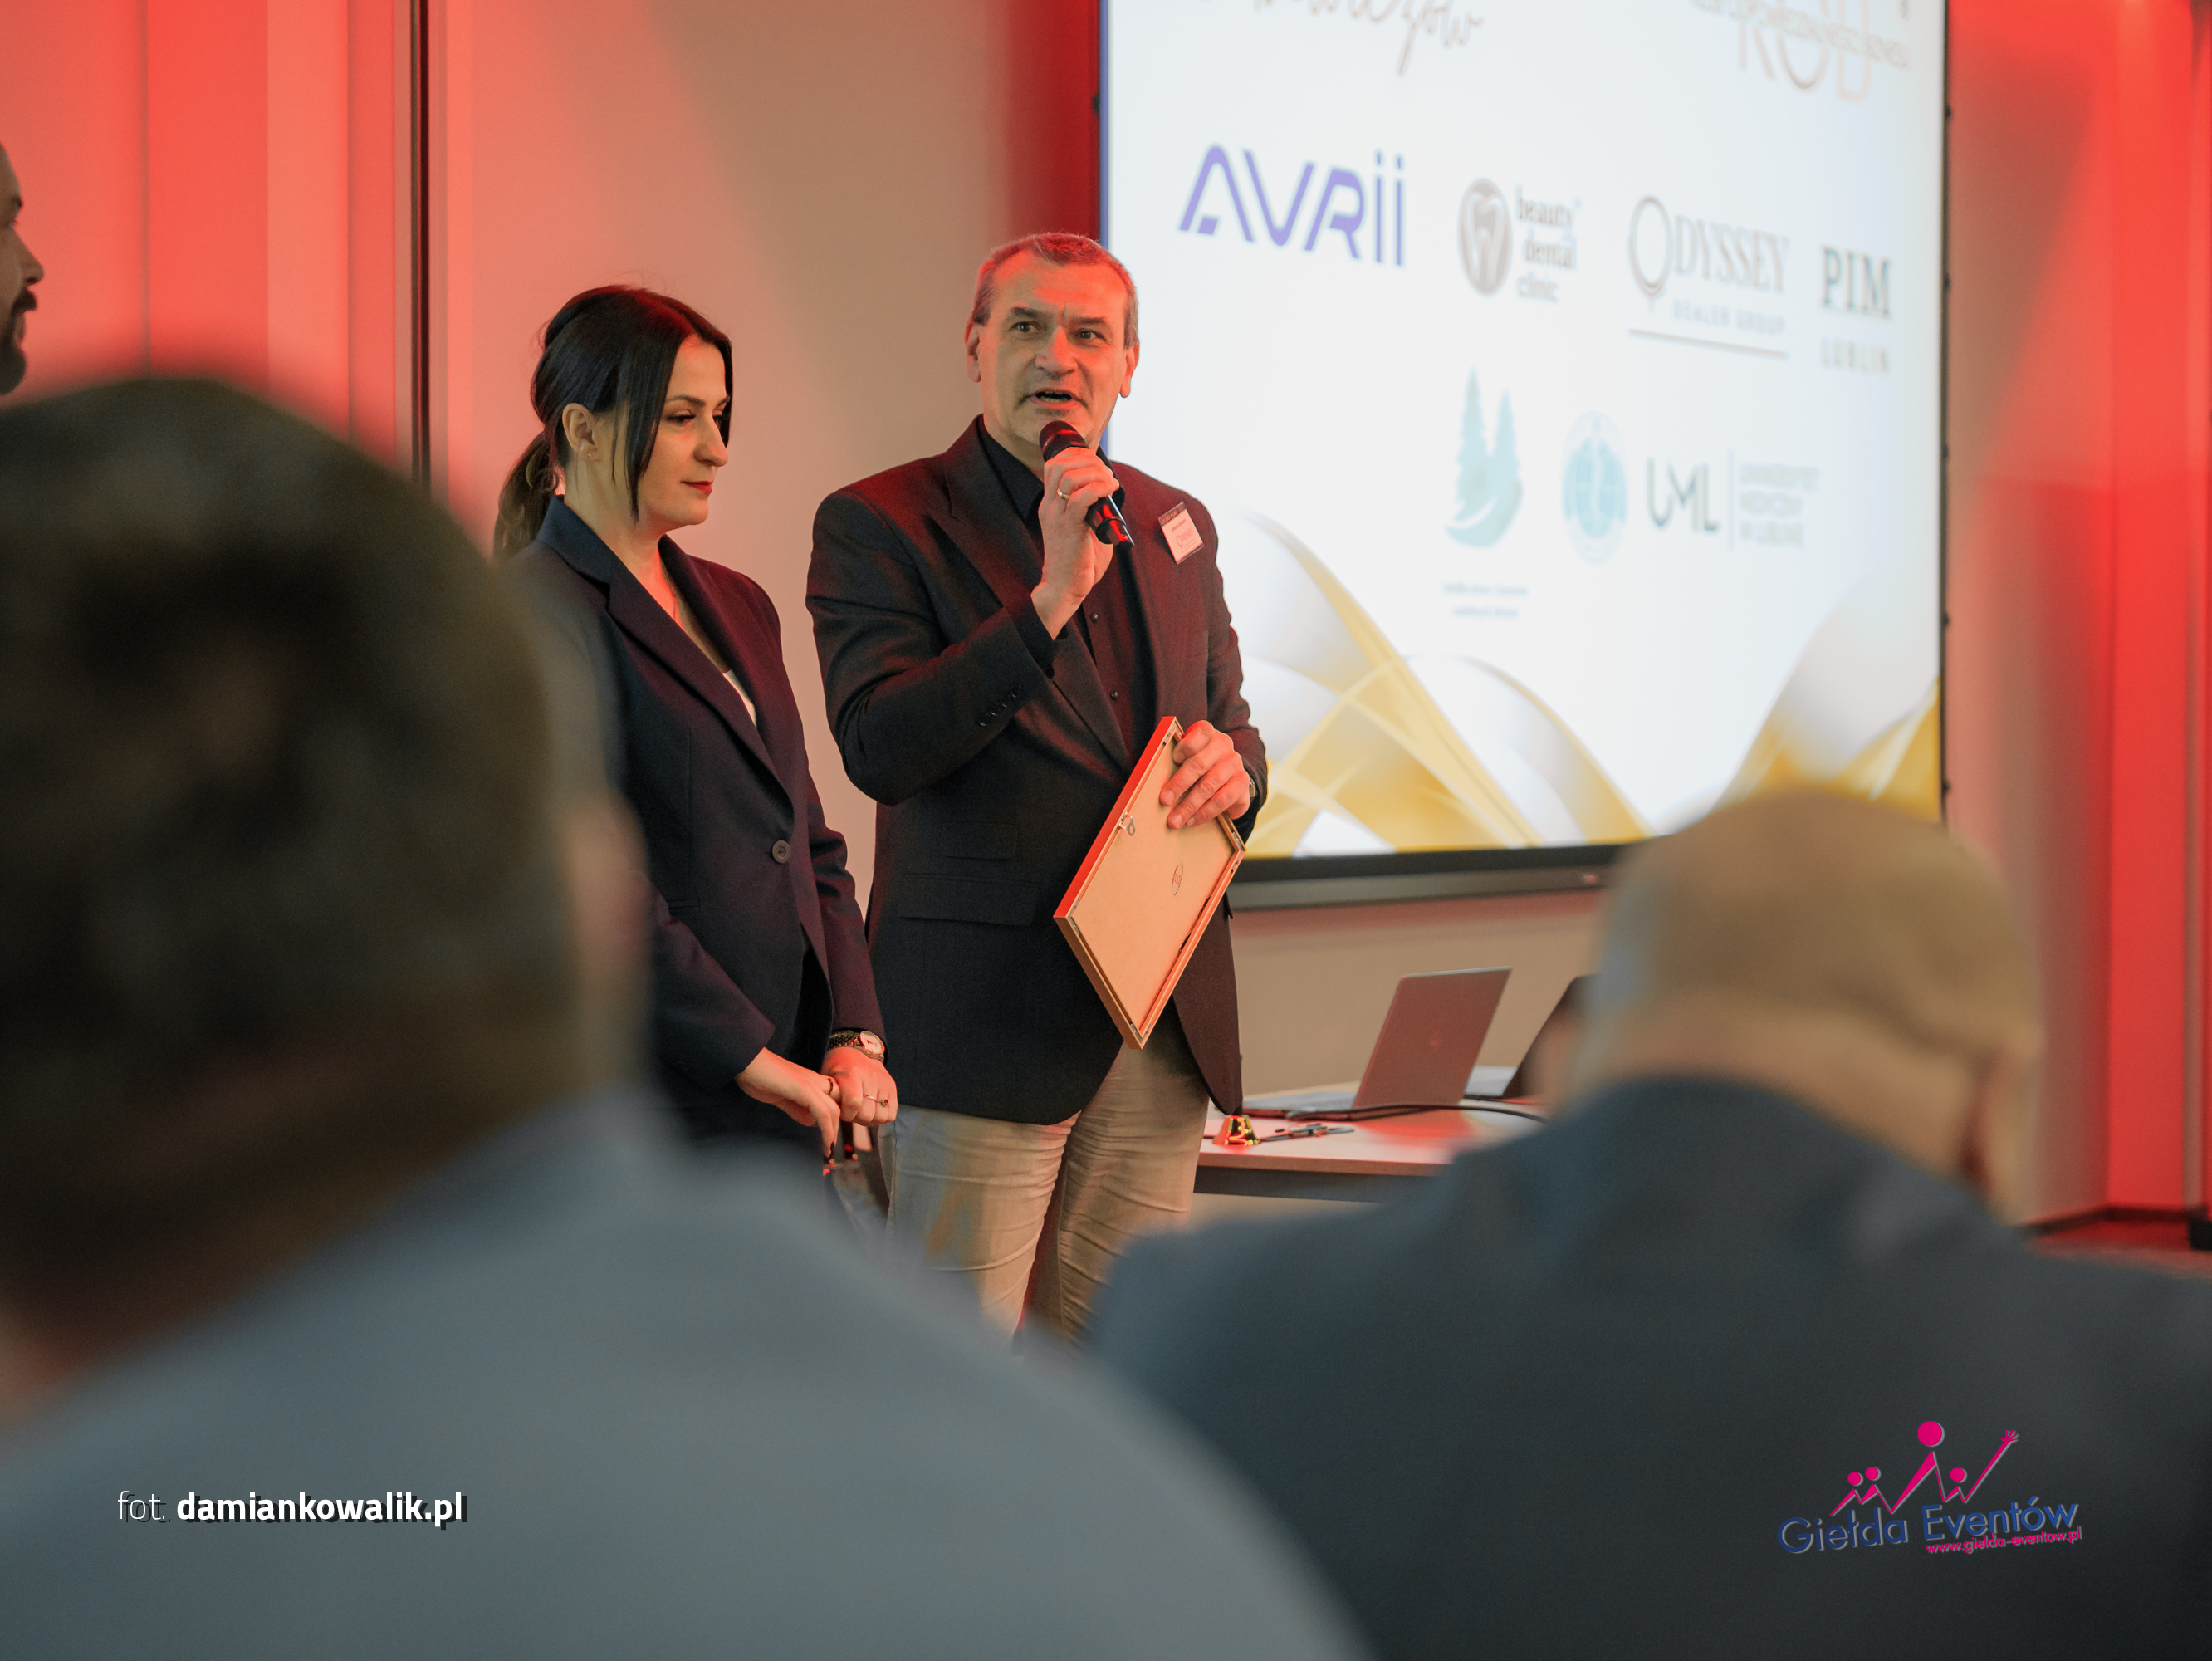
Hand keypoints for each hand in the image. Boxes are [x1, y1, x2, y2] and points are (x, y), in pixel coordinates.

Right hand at [736, 1048, 841, 1156]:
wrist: (746, 1060)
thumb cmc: (758, 1076)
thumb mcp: (780, 1096)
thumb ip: (796, 1108)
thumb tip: (809, 1121)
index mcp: (809, 1081)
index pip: (832, 1099)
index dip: (834, 1118)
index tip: (829, 1137)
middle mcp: (814, 1080)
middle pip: (837, 1105)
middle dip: (836, 1128)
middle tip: (829, 1148)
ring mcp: (810, 1083)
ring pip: (833, 1110)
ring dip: (832, 1133)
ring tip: (828, 1150)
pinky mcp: (803, 1088)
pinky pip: (822, 1111)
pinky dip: (827, 1129)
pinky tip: (825, 1142)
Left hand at [822, 1048, 898, 1126]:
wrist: (856, 1049)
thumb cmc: (837, 1067)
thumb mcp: (828, 1077)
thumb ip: (829, 1096)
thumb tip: (831, 1116)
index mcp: (851, 1072)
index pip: (853, 1102)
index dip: (846, 1114)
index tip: (841, 1112)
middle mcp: (870, 1076)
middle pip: (867, 1113)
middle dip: (856, 1119)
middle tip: (850, 1113)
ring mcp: (883, 1082)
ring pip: (881, 1116)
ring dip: (869, 1120)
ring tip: (861, 1112)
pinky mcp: (892, 1087)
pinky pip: (891, 1114)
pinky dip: (880, 1118)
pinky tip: (871, 1111)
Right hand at [1031, 444, 1122, 636]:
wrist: (1064, 587)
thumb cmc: (1077, 561)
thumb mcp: (1080, 527)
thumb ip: (1090, 509)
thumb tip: (1111, 494)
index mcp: (1050, 505)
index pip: (1053, 465)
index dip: (1076, 455)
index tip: (1097, 463)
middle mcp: (1050, 507)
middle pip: (1059, 465)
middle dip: (1087, 460)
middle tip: (1106, 472)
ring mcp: (1057, 517)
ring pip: (1069, 477)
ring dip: (1095, 473)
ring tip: (1110, 481)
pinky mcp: (1069, 529)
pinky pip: (1080, 498)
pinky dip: (1099, 488)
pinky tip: (1111, 490)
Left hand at [1160, 720, 1251, 829]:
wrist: (1228, 777)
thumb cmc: (1199, 765)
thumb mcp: (1188, 757)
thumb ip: (1175, 761)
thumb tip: (1151, 778)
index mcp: (1208, 734)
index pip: (1202, 731)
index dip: (1187, 745)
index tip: (1174, 758)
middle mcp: (1224, 746)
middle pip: (1200, 764)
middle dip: (1179, 784)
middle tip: (1164, 800)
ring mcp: (1235, 764)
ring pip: (1209, 786)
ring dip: (1189, 805)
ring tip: (1175, 819)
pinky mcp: (1242, 784)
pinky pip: (1222, 800)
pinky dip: (1204, 813)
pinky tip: (1192, 820)